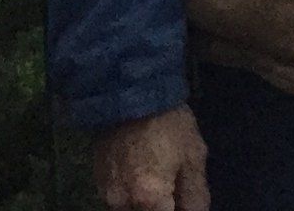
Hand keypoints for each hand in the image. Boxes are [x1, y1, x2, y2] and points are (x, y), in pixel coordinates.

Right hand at [92, 105, 208, 210]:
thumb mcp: (193, 155)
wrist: (131, 94)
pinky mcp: (98, 184)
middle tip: (175, 188)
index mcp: (149, 200)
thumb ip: (195, 194)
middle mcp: (123, 205)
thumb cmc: (169, 124)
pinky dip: (133, 195)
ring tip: (160, 175)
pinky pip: (119, 201)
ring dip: (147, 203)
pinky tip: (144, 173)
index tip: (184, 201)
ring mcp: (107, 196)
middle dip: (163, 206)